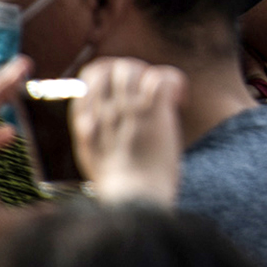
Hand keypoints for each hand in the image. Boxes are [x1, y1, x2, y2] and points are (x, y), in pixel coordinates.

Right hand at [72, 57, 186, 205]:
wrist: (134, 200)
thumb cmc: (120, 186)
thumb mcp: (93, 156)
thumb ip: (95, 133)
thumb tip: (101, 120)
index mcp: (86, 120)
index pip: (91, 75)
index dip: (111, 74)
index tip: (125, 91)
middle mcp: (104, 110)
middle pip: (114, 66)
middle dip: (134, 70)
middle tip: (149, 92)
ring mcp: (128, 109)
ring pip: (134, 68)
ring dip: (152, 75)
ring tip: (164, 97)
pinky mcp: (153, 112)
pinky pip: (161, 77)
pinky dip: (173, 81)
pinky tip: (179, 100)